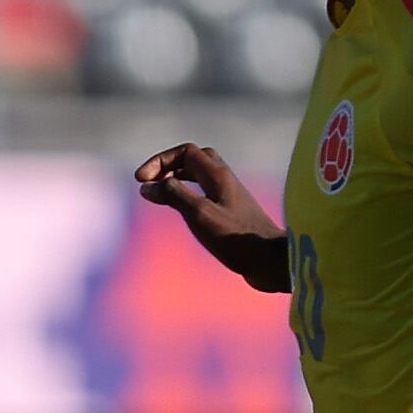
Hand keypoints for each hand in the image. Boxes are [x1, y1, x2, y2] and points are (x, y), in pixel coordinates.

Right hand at [133, 143, 287, 289]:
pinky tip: (183, 211)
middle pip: (195, 159)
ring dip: (178, 179)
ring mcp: (230, 196)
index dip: (160, 161)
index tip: (141, 181)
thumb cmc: (236, 237)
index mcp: (218, 175)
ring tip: (161, 194)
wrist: (271, 260)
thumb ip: (173, 196)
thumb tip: (147, 187)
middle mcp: (225, 180)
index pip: (185, 152)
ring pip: (201, 176)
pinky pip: (207, 193)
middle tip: (151, 182)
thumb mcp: (199, 214)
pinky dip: (189, 194)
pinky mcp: (233, 213)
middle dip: (169, 166)